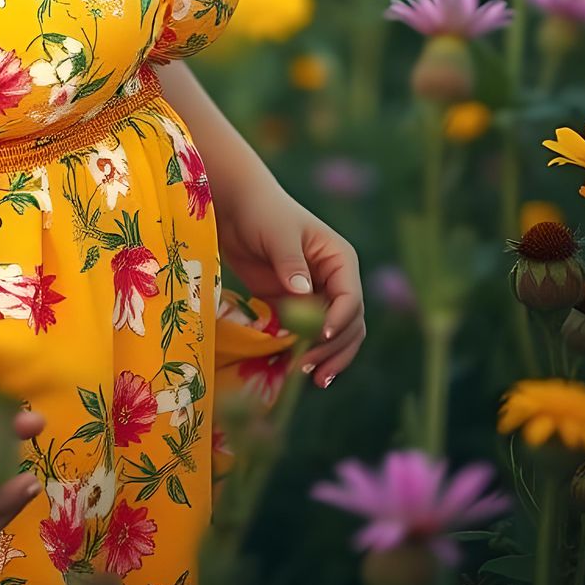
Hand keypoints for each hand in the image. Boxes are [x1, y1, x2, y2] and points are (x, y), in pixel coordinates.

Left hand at [217, 177, 364, 389]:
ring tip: (309, 377)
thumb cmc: (261, 211)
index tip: (319, 336)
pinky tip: (291, 367)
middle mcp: (334, 281)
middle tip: (310, 368)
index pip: (349, 299)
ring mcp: (315, 295)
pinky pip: (304, 335)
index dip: (338, 321)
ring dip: (324, 356)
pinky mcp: (293, 305)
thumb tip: (303, 293)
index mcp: (340, 261)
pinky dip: (302, 351)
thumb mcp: (277, 234)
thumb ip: (290, 263)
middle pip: (348, 325)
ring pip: (331, 336)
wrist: (234, 207)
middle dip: (333, 348)